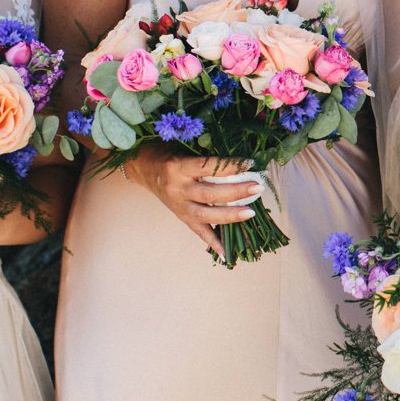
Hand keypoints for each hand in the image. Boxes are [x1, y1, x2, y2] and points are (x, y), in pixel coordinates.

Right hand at [126, 147, 259, 259]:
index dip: (229, 166)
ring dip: (229, 216)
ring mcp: (178, 205)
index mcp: (178, 166)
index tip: (249, 164)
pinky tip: (227, 252)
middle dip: (235, 192)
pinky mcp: (180, 216)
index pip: (208, 167)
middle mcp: (177, 188)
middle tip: (256, 188)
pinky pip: (197, 231)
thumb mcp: (184, 148)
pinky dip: (212, 242)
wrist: (142, 167)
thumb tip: (241, 163)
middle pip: (209, 194)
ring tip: (250, 213)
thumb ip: (207, 157)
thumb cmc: (167, 152)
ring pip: (205, 215)